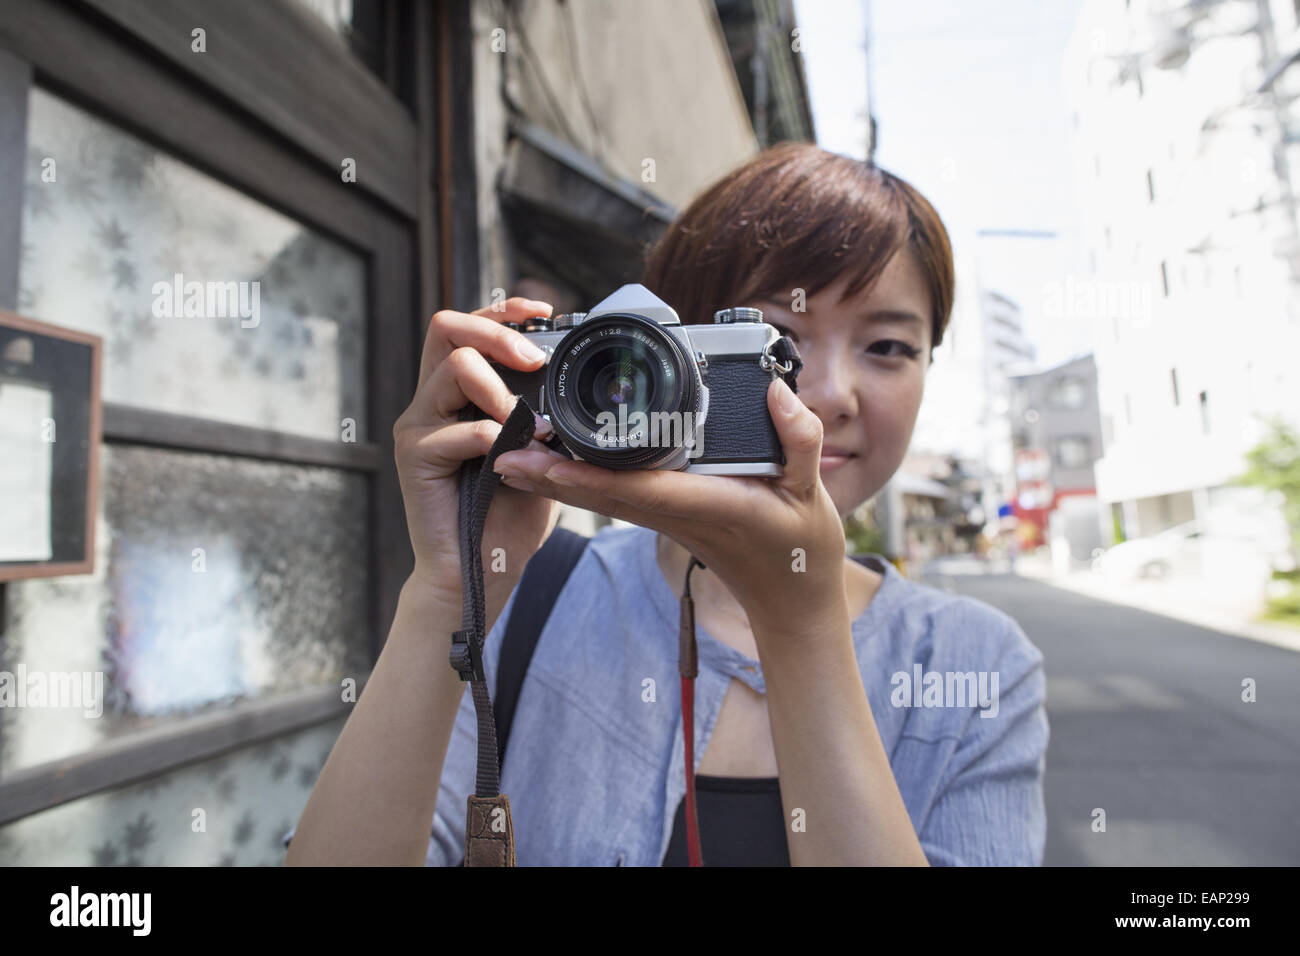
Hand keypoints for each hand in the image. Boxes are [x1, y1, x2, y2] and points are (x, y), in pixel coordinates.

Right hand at [392, 297, 570, 604]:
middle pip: (446, 325)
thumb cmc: (508, 513)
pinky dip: (495, 439)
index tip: (543, 312)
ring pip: (452, 367)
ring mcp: (418, 425)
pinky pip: (458, 429)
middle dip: (496, 331)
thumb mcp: (539, 451)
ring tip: (526, 423)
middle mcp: (432, 400)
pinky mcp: (414, 457)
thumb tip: (573, 380)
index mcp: (459, 392)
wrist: (480, 570)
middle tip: (534, 362)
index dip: (503, 309)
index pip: (469, 326)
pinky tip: (515, 461)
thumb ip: (543, 413)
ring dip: (500, 389)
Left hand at [490, 377, 847, 631]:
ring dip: (554, 476)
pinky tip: (554, 461)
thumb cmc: (801, 552)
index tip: (541, 459)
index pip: (634, 486)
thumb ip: (800, 441)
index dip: (585, 474)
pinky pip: (616, 495)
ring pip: (601, 494)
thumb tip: (777, 392)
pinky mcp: (667, 515)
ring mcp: (667, 517)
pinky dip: (581, 478)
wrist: (791, 601)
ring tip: (508, 450)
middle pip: (600, 490)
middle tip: (499, 447)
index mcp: (704, 506)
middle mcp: (675, 513)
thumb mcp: (811, 493)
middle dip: (548, 472)